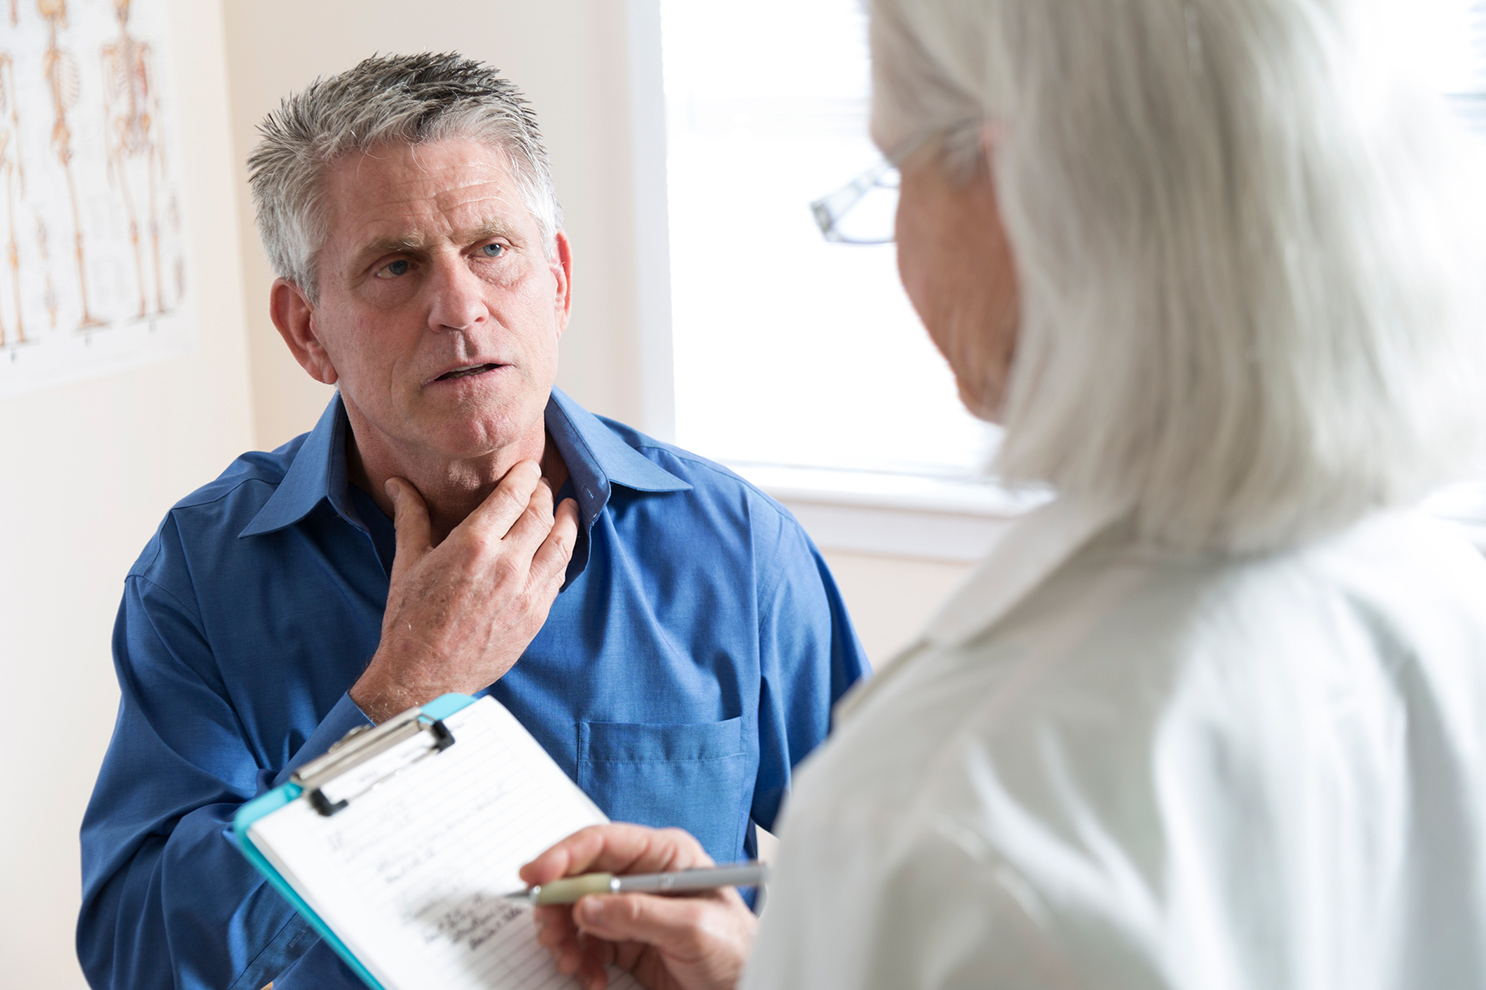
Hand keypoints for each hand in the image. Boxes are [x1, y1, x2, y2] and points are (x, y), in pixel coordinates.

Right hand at [349, 461, 579, 722]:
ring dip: (567, 519)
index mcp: (473, 545)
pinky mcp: (537, 615)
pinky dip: (562, 554)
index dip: (526, 476)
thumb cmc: (411, 621)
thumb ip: (411, 517)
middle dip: (544, 494)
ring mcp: (527, 591)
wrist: (425, 677)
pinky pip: (558, 574)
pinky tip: (559, 546)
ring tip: (568, 505)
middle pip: (541, 514)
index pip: (514, 495)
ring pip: (561, 543)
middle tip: (542, 486)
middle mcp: (507, 564)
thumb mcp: (407, 563)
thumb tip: (398, 483)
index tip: (528, 468)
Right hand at [522, 824, 755, 989]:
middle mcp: (642, 876)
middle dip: (557, 905)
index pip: (603, 842)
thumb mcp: (693, 928)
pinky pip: (584, 944)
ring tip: (572, 964)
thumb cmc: (736, 950)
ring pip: (575, 913)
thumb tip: (585, 907)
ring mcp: (631, 909)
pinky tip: (592, 977)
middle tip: (549, 934)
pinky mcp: (625, 940)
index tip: (535, 877)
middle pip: (579, 877)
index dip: (564, 855)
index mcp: (664, 854)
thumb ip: (638, 914)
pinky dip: (579, 961)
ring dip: (564, 939)